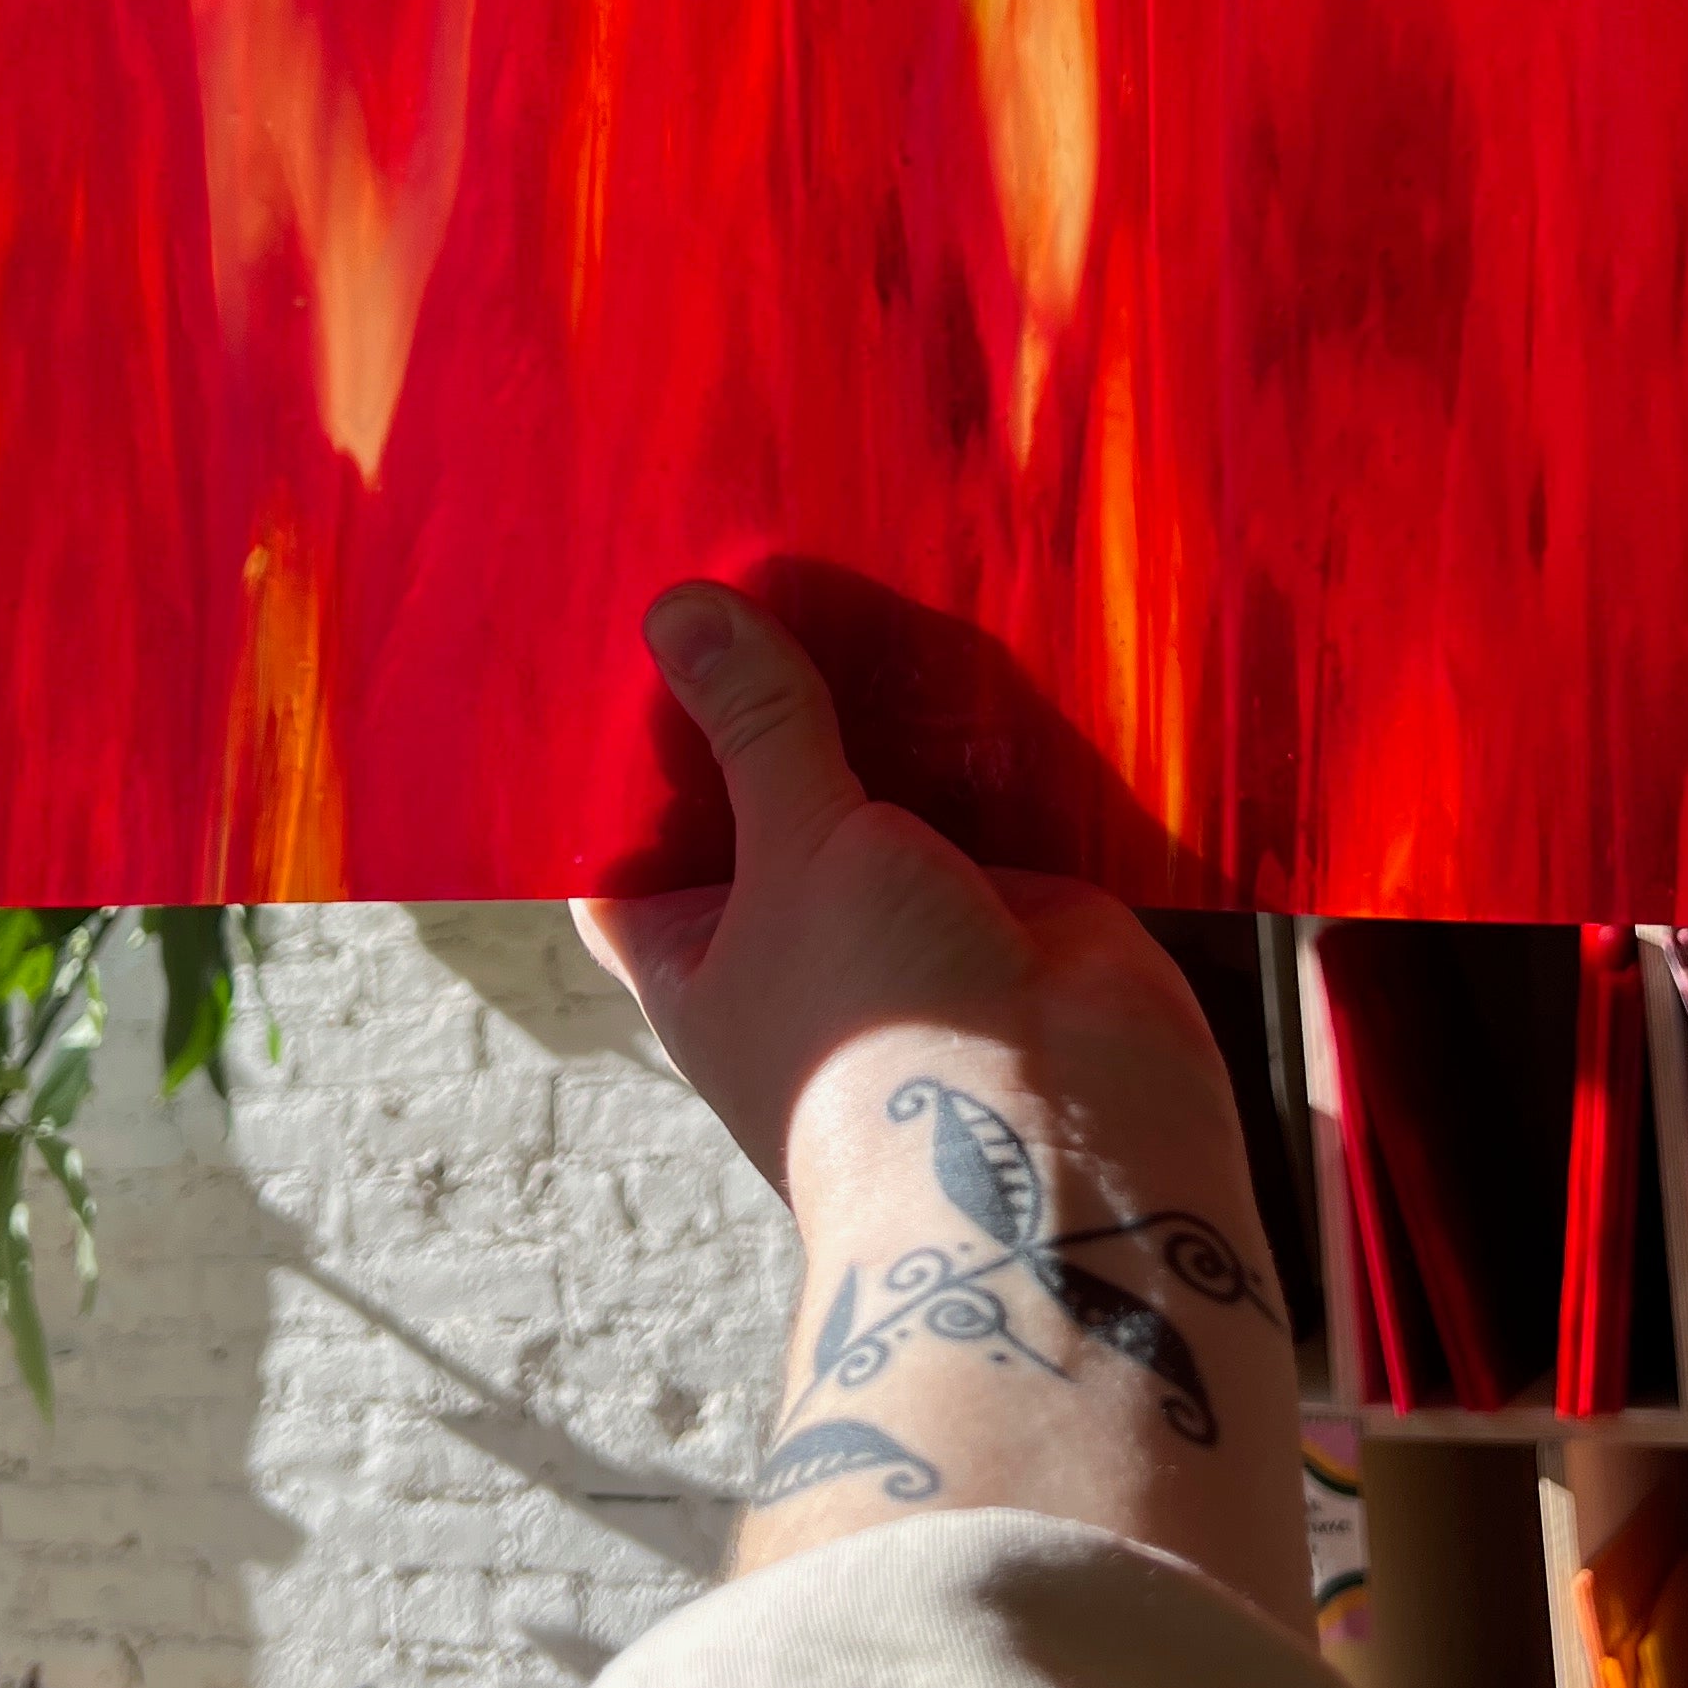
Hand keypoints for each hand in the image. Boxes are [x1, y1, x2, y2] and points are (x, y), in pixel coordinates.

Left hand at [576, 585, 1311, 1629]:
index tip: (623, 621)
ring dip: (883, 694)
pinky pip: (995, 788)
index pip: (631, 838)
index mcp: (698, 952)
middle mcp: (800, 930)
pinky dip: (990, 721)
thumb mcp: (796, 850)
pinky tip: (972, 607)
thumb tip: (678, 611)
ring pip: (885, 778)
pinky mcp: (1022, 896)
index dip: (625, 744)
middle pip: (766, 788)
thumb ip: (757, 728)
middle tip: (750, 538)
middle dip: (767, 689)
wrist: (1064, 1149)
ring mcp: (913, 912)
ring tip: (856, 539)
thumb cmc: (878, 1031)